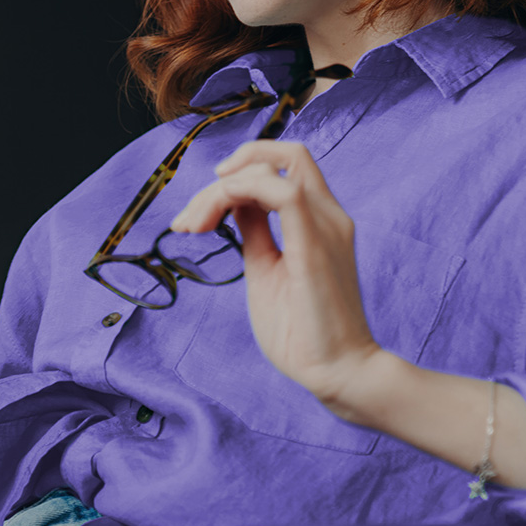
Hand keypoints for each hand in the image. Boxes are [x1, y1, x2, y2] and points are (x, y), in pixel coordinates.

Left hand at [168, 140, 384, 406]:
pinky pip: (283, 193)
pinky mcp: (315, 245)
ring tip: (193, 226)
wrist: (335, 372)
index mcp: (319, 220)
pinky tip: (213, 220)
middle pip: (282, 153)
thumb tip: (232, 204)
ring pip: (274, 167)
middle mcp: (328, 214)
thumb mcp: (265, 268)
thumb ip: (255, 231)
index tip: (201, 210)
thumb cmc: (301, 330)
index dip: (238, 171)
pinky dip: (239, 193)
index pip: (283, 165)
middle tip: (190, 220)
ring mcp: (326, 226)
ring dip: (219, 189)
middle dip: (226, 173)